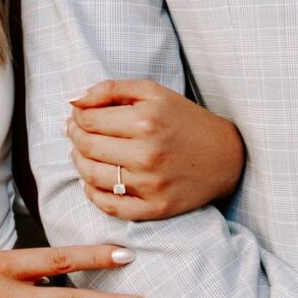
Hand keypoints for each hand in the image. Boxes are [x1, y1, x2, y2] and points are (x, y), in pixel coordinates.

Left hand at [67, 79, 245, 219]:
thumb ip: (110, 89)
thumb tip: (72, 100)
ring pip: (91, 176)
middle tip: (77, 132)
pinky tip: (94, 180)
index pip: (87, 120)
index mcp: (145, 121)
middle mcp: (147, 154)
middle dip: (74, 136)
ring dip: (79, 162)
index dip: (77, 116)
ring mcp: (150, 184)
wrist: (225, 156)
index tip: (80, 115)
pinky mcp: (155, 208)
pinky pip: (108, 206)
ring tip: (84, 153)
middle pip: (86, 146)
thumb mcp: (152, 92)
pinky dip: (92, 193)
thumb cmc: (184, 120)